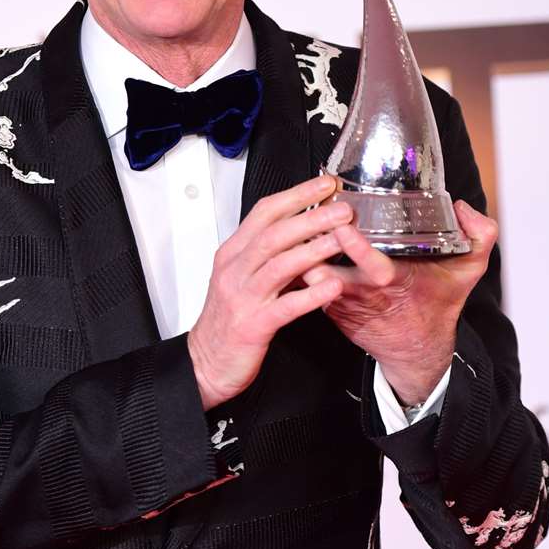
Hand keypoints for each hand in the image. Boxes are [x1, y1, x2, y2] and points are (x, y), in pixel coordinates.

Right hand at [187, 174, 351, 409]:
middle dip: (310, 217)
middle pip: (274, 234)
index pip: (264, 213)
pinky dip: (310, 294)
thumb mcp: (242, 278)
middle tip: (342, 209)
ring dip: (313, 249)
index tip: (324, 185)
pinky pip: (285, 307)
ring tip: (342, 239)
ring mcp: (243, 298)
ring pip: (279, 265)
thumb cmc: (227, 322)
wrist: (205, 363)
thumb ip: (268, 255)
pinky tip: (332, 286)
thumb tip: (302, 233)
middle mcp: (235, 271)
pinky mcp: (253, 326)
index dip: (297, 195)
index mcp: (233, 255)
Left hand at [299, 198, 497, 404]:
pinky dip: (299, 265)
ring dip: (301, 254)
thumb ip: (479, 237)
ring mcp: (342, 303)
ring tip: (296, 222)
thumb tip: (463, 207)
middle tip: (305, 215)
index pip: (372, 267)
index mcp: (396, 282)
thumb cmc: (437, 303)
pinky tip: (295, 241)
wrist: (415, 349)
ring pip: (310, 278)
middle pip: (329, 271)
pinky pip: (306, 285)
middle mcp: (364, 294)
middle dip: (315, 246)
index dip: (355, 248)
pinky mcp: (328, 308)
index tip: (342, 226)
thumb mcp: (468, 272)